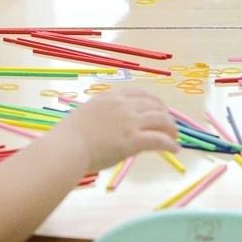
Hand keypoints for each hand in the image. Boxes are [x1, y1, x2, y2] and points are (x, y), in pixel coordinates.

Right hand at [54, 88, 178, 171]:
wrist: (67, 147)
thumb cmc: (69, 136)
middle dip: (165, 114)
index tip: (158, 108)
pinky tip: (174, 149)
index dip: (153, 101)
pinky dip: (169, 143)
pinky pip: (159, 139)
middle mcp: (123, 105)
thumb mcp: (87, 114)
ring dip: (171, 128)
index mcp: (111, 96)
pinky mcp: (134, 140)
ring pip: (161, 120)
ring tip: (174, 137)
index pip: (140, 93)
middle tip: (169, 125)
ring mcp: (130, 122)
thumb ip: (103, 115)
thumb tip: (111, 125)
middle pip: (154, 104)